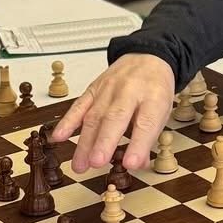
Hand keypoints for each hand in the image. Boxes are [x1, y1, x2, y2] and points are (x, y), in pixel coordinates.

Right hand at [50, 54, 174, 172]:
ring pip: (94, 116)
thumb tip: (136, 164)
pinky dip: (68, 121)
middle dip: (104, 142)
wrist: (146, 57)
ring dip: (85, 142)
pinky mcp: (94, 88)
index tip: (130, 163)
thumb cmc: (155, 89)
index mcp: (154, 97)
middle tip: (97, 162)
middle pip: (115, 117)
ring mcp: (109, 88)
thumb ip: (149, 138)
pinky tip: (60, 136)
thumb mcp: (162, 112)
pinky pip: (79, 105)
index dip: (138, 145)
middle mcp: (130, 90)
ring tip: (80, 165)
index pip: (146, 123)